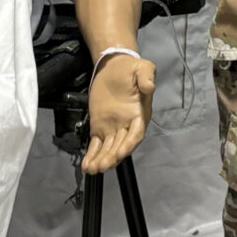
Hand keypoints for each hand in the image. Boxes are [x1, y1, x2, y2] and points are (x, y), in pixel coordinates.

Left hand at [83, 54, 155, 174]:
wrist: (114, 67)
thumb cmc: (130, 69)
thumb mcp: (142, 68)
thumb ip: (147, 77)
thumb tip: (149, 88)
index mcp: (140, 114)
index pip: (136, 133)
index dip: (129, 144)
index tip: (121, 153)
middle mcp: (127, 125)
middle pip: (121, 145)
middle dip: (113, 157)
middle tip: (102, 166)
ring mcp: (113, 128)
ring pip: (108, 148)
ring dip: (102, 160)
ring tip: (93, 169)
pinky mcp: (100, 127)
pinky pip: (96, 145)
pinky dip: (92, 155)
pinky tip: (87, 166)